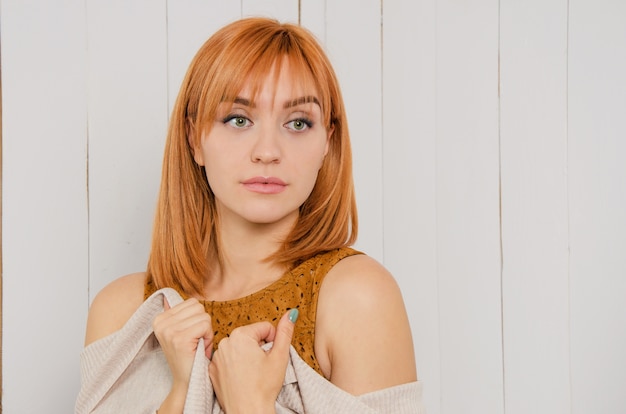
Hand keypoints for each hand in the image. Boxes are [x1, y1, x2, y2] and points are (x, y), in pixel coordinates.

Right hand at [153, 297, 212, 412]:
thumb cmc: (189, 356)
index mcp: (159, 319)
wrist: (187, 382)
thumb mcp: (179, 332)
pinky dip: (208, 337)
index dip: (197, 319)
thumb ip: (176, 315)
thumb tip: (165, 298)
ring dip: (206, 331)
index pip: (191, 302)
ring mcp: (169, 330)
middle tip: (196, 341)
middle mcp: (160, 323)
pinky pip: (205, 325)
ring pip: (203, 315)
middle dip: (203, 323)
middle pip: (198, 307)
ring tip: (197, 345)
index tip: (191, 336)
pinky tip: (200, 349)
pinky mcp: (180, 339)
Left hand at [209, 309, 297, 413]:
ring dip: (247, 356)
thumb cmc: (264, 387)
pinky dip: (235, 365)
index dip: (273, 341)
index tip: (271, 356)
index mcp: (241, 335)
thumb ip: (285, 331)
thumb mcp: (280, 356)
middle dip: (259, 348)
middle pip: (250, 337)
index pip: (264, 328)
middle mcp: (225, 342)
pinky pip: (227, 360)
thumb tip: (291, 313)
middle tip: (262, 366)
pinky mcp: (212, 369)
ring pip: (239, 348)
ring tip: (252, 373)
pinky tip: (241, 378)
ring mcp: (216, 356)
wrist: (247, 412)